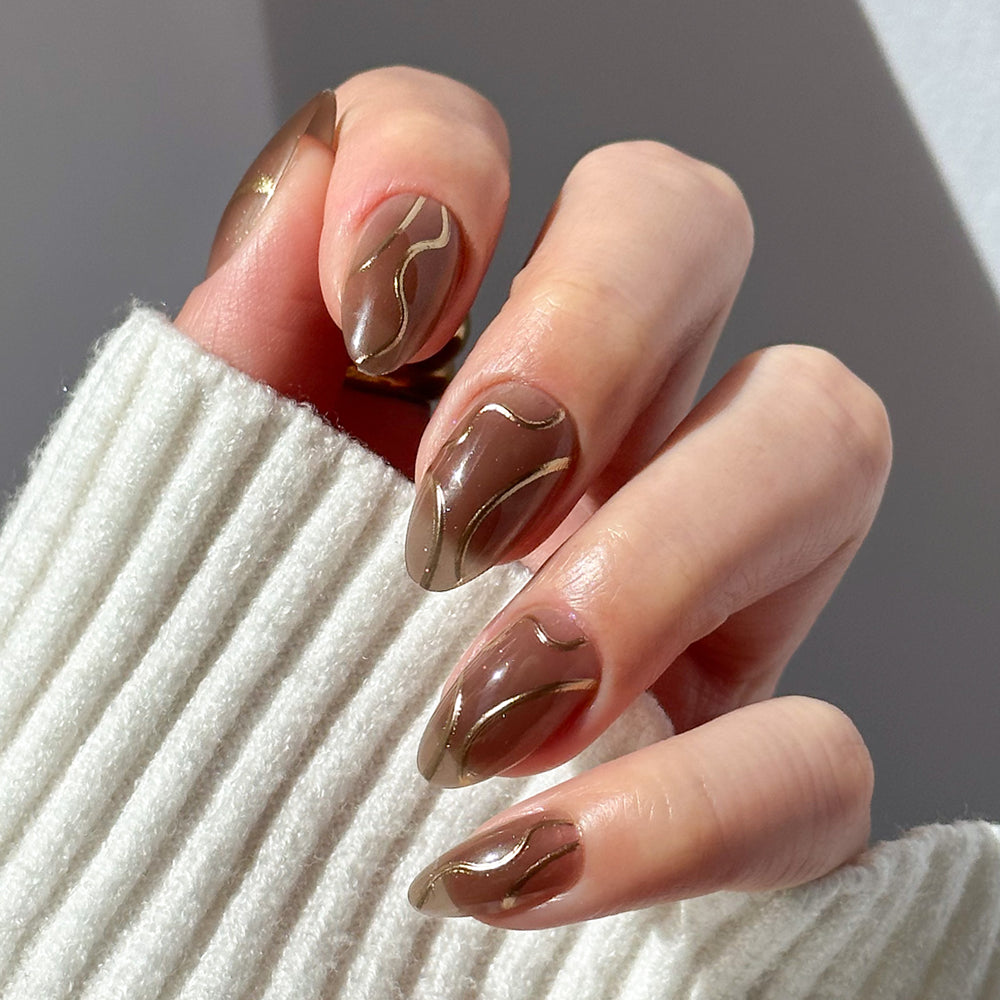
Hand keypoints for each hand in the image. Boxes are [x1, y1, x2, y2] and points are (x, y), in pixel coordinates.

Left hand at [176, 67, 890, 928]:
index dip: (440, 168)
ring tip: (495, 701)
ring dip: (659, 557)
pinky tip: (528, 858)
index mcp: (436, 363)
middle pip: (690, 227)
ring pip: (823, 438)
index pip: (474, 145)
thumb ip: (229, 373)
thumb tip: (293, 228)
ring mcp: (702, 590)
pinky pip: (815, 755)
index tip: (375, 302)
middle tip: (461, 505)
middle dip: (593, 331)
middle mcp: (594, 436)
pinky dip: (684, 811)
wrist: (242, 920)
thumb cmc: (208, 718)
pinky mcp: (750, 770)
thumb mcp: (192, 532)